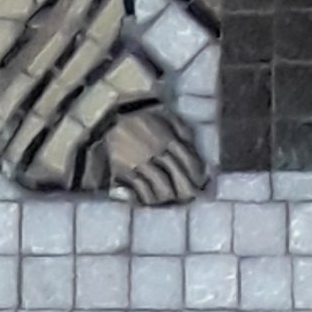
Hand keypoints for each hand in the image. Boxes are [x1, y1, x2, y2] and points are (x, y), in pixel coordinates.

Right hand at [95, 107, 209, 207]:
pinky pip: (141, 191)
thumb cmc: (144, 115)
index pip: (190, 163)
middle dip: (186, 192)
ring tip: (169, 199)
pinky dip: (149, 199)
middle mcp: (157, 153)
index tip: (200, 183)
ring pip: (162, 189)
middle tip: (187, 197)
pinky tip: (151, 199)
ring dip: (169, 197)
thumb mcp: (168, 116)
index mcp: (169, 139)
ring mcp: (140, 163)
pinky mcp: (124, 170)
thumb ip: (182, 131)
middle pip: (179, 180)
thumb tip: (194, 149)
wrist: (111, 112)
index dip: (198, 176)